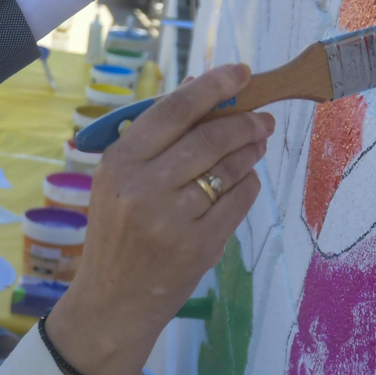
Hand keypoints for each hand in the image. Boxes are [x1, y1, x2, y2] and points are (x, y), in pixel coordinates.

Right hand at [44, 64, 268, 374]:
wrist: (113, 302)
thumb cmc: (118, 235)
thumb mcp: (118, 183)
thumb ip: (155, 140)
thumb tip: (202, 91)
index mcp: (118, 163)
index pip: (173, 110)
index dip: (212, 86)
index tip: (240, 72)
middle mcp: (142, 188)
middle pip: (209, 137)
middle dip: (245, 123)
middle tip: (262, 120)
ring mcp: (171, 219)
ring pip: (230, 168)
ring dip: (251, 152)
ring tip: (256, 146)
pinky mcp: (198, 246)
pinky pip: (239, 201)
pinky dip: (248, 186)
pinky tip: (243, 183)